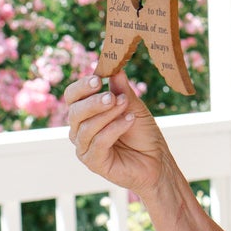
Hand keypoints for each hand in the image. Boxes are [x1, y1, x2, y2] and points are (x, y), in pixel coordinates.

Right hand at [63, 72, 169, 196]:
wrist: (157, 160)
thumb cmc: (143, 133)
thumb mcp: (134, 106)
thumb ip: (122, 90)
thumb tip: (115, 69)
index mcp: (85, 113)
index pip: (72, 97)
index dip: (82, 87)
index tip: (99, 79)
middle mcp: (80, 130)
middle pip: (74, 112)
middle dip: (93, 102)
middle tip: (112, 96)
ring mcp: (84, 147)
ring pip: (86, 127)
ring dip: (107, 114)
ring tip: (126, 107)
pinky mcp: (93, 162)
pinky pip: (98, 143)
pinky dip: (113, 129)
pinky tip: (129, 120)